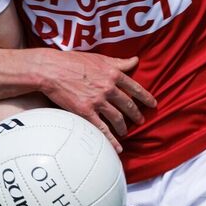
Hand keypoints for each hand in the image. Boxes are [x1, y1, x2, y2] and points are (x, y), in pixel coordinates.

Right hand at [37, 51, 157, 153]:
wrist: (51, 69)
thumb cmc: (73, 61)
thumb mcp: (99, 58)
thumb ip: (119, 61)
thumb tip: (135, 60)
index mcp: (113, 74)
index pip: (135, 88)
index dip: (146, 97)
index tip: (153, 104)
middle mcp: (108, 88)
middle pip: (128, 105)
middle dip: (136, 115)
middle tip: (140, 121)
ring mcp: (98, 101)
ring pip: (117, 118)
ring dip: (123, 127)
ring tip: (126, 132)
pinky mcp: (86, 112)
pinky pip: (102, 129)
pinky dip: (111, 140)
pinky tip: (117, 147)